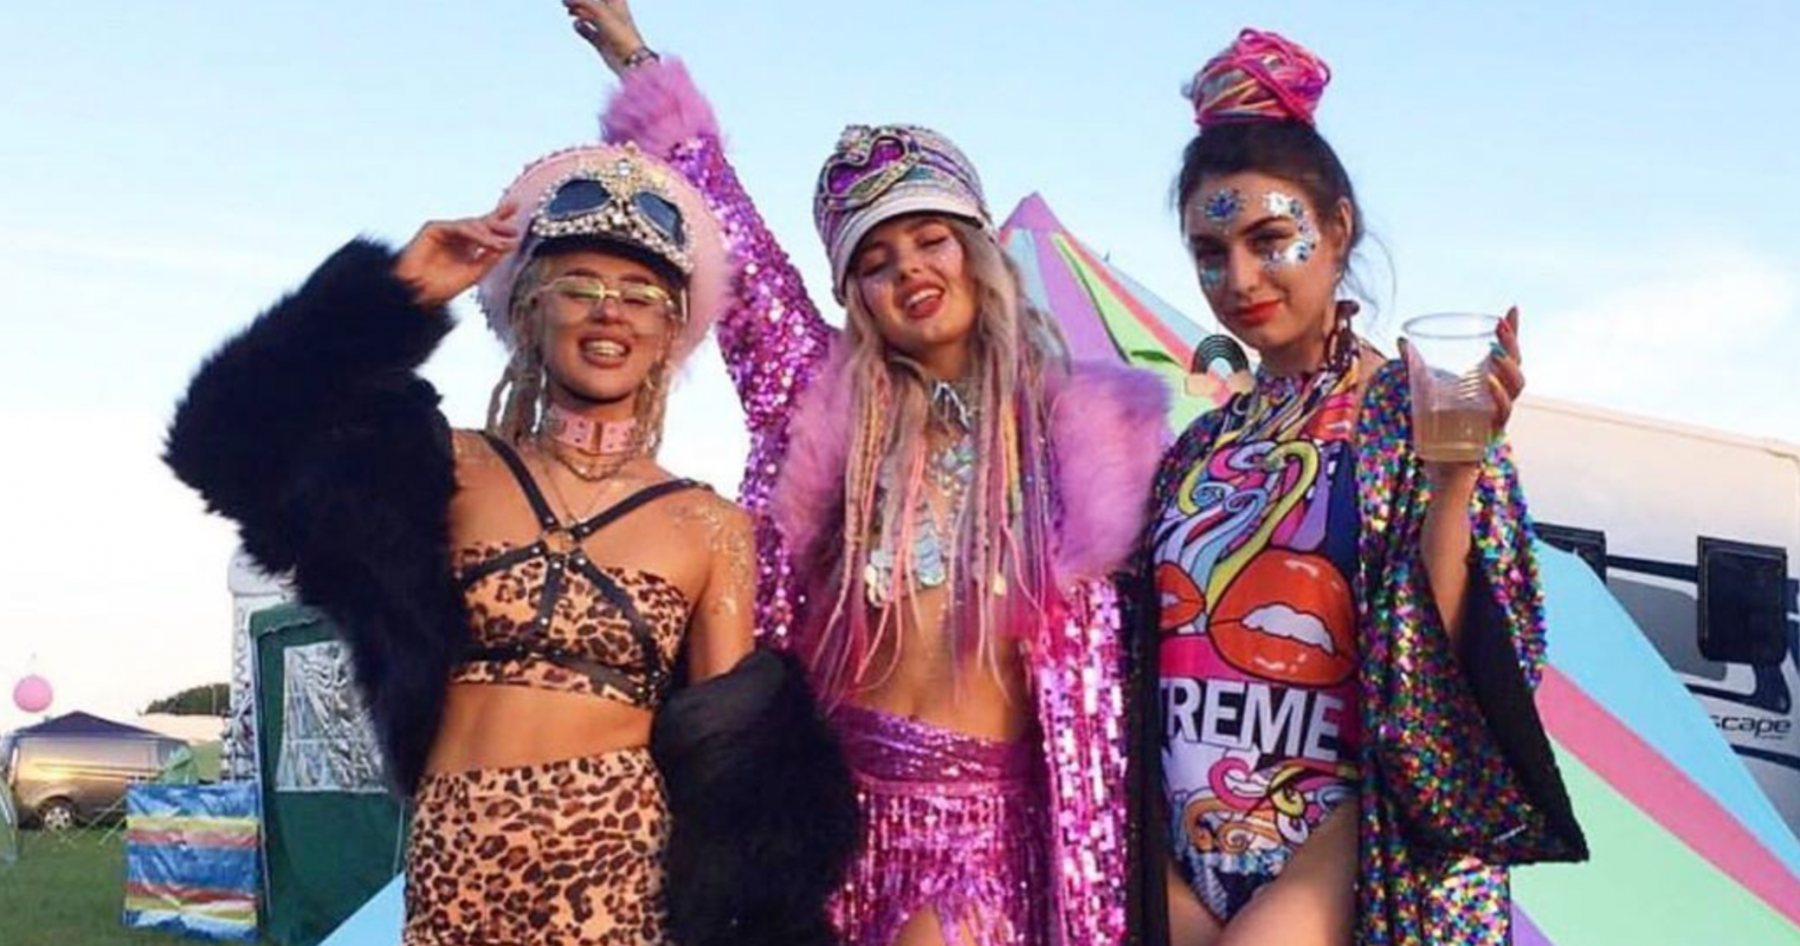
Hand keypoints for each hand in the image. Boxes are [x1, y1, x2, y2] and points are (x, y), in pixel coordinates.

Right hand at [392, 201, 519, 308]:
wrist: (418, 293)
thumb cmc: (441, 287)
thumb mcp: (475, 272)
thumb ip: (490, 258)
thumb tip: (510, 243)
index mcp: (467, 247)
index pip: (487, 231)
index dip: (501, 222)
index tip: (518, 219)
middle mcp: (457, 237)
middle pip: (480, 222)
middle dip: (498, 222)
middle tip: (513, 229)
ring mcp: (445, 231)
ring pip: (472, 225)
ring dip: (489, 234)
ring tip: (501, 244)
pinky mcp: (433, 228)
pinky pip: (458, 226)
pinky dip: (475, 233)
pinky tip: (486, 242)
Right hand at [564, 0, 647, 74]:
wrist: (630, 60)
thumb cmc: (623, 35)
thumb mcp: (600, 11)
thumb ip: (583, 2)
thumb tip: (567, 0)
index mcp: (616, 2)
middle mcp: (611, 14)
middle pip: (592, 2)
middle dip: (579, 1)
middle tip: (567, 1)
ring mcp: (606, 27)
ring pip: (588, 15)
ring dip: (578, 11)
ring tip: (569, 10)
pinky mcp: (601, 41)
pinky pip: (587, 31)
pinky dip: (580, 27)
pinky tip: (576, 24)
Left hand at [1401, 306, 1524, 479]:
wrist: (1440, 476)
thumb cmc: (1439, 438)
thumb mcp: (1425, 396)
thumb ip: (1417, 369)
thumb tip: (1403, 340)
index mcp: (1486, 389)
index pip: (1506, 356)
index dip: (1512, 334)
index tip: (1512, 308)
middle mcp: (1497, 401)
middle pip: (1516, 368)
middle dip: (1511, 344)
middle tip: (1499, 325)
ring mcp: (1496, 418)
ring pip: (1516, 390)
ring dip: (1508, 369)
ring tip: (1494, 354)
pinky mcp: (1489, 436)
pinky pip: (1501, 416)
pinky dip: (1497, 399)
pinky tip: (1490, 385)